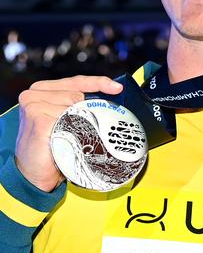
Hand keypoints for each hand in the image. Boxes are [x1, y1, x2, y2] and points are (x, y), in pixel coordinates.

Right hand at [15, 76, 122, 191]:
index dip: (99, 82)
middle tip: (88, 127)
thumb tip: (111, 100)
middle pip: (77, 95)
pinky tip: (67, 139)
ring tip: (72, 136)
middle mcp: (34, 95)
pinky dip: (73, 131)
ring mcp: (34, 106)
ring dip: (80, 123)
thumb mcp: (66, 119)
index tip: (117, 88)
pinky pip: (67, 120)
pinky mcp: (38, 120)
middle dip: (89, 110)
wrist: (35, 172)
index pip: (76, 81)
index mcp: (42, 90)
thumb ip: (79, 106)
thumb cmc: (52, 145)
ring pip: (73, 107)